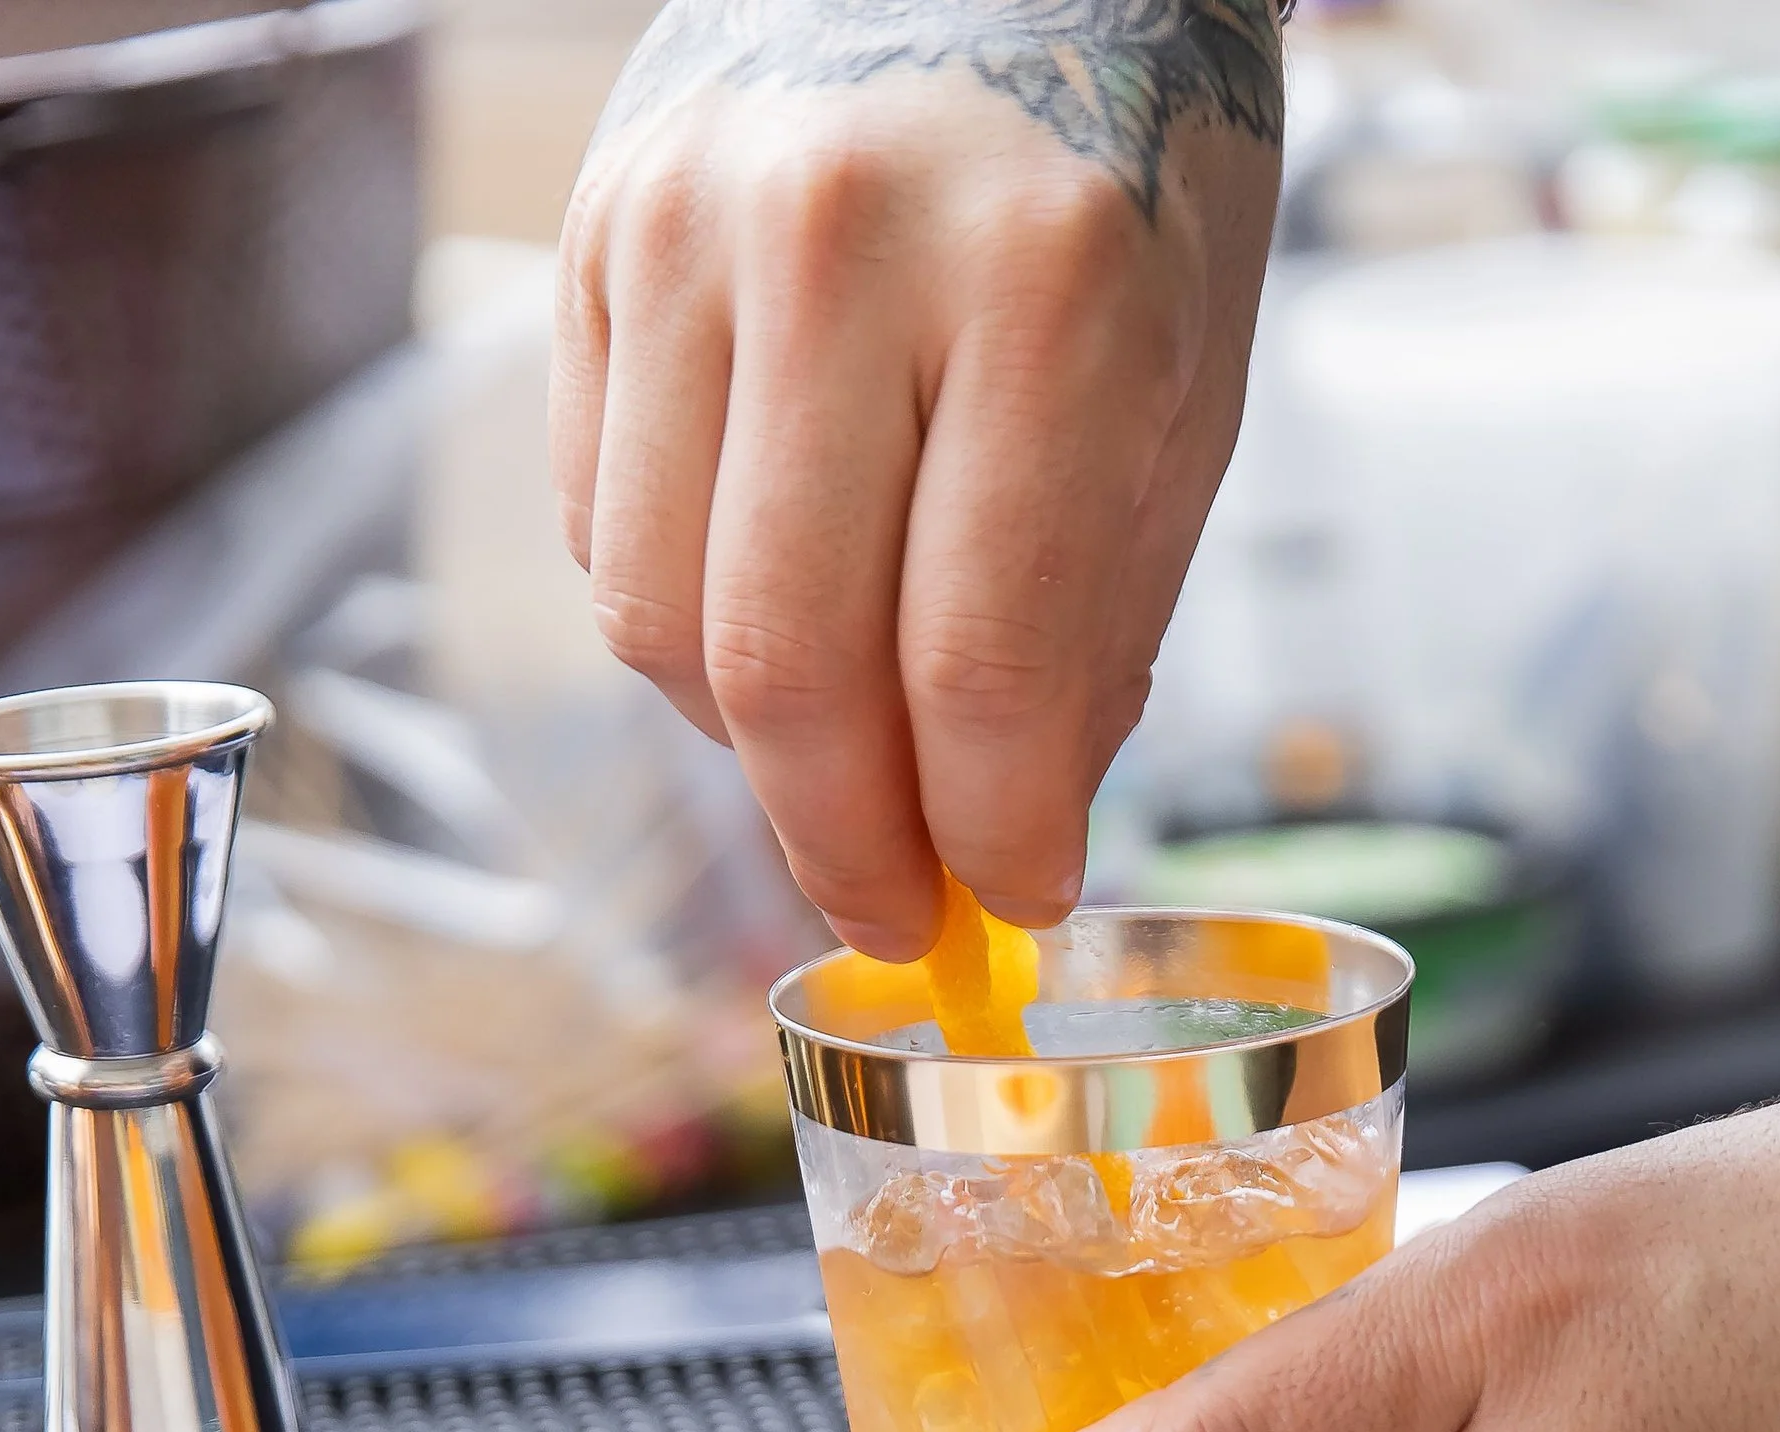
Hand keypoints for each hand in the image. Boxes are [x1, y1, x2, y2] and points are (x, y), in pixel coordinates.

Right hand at [552, 0, 1284, 957]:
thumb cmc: (1128, 166)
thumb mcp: (1187, 390)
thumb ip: (1097, 624)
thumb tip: (1007, 833)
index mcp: (1042, 288)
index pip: (977, 663)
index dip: (989, 834)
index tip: (1011, 905)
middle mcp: (839, 245)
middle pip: (785, 669)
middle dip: (847, 844)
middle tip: (902, 916)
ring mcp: (686, 229)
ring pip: (660, 621)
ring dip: (756, 749)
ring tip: (853, 754)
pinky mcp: (591, 237)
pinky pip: (603, 525)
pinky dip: (685, 628)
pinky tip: (780, 606)